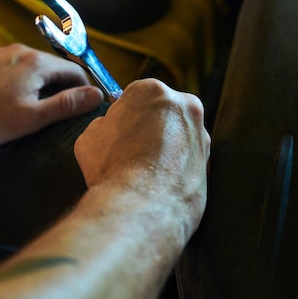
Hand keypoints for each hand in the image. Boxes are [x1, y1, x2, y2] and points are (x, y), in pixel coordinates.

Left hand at [0, 43, 103, 146]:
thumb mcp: (32, 118)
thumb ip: (67, 105)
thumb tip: (96, 95)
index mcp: (37, 63)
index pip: (75, 71)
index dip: (83, 89)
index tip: (82, 107)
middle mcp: (20, 50)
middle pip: (53, 67)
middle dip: (59, 87)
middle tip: (54, 113)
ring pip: (30, 67)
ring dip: (37, 84)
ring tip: (28, 108)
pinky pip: (9, 67)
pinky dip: (15, 80)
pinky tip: (5, 99)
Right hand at [74, 78, 209, 238]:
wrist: (142, 208)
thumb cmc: (112, 168)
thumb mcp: (88, 137)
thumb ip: (102, 124)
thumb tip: (108, 127)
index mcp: (152, 90)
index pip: (136, 94)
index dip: (124, 114)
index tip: (119, 131)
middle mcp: (183, 104)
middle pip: (162, 111)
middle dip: (149, 126)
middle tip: (130, 150)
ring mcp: (200, 132)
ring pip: (177, 133)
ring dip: (164, 145)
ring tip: (144, 170)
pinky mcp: (208, 159)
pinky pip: (187, 156)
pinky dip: (176, 165)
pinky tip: (158, 181)